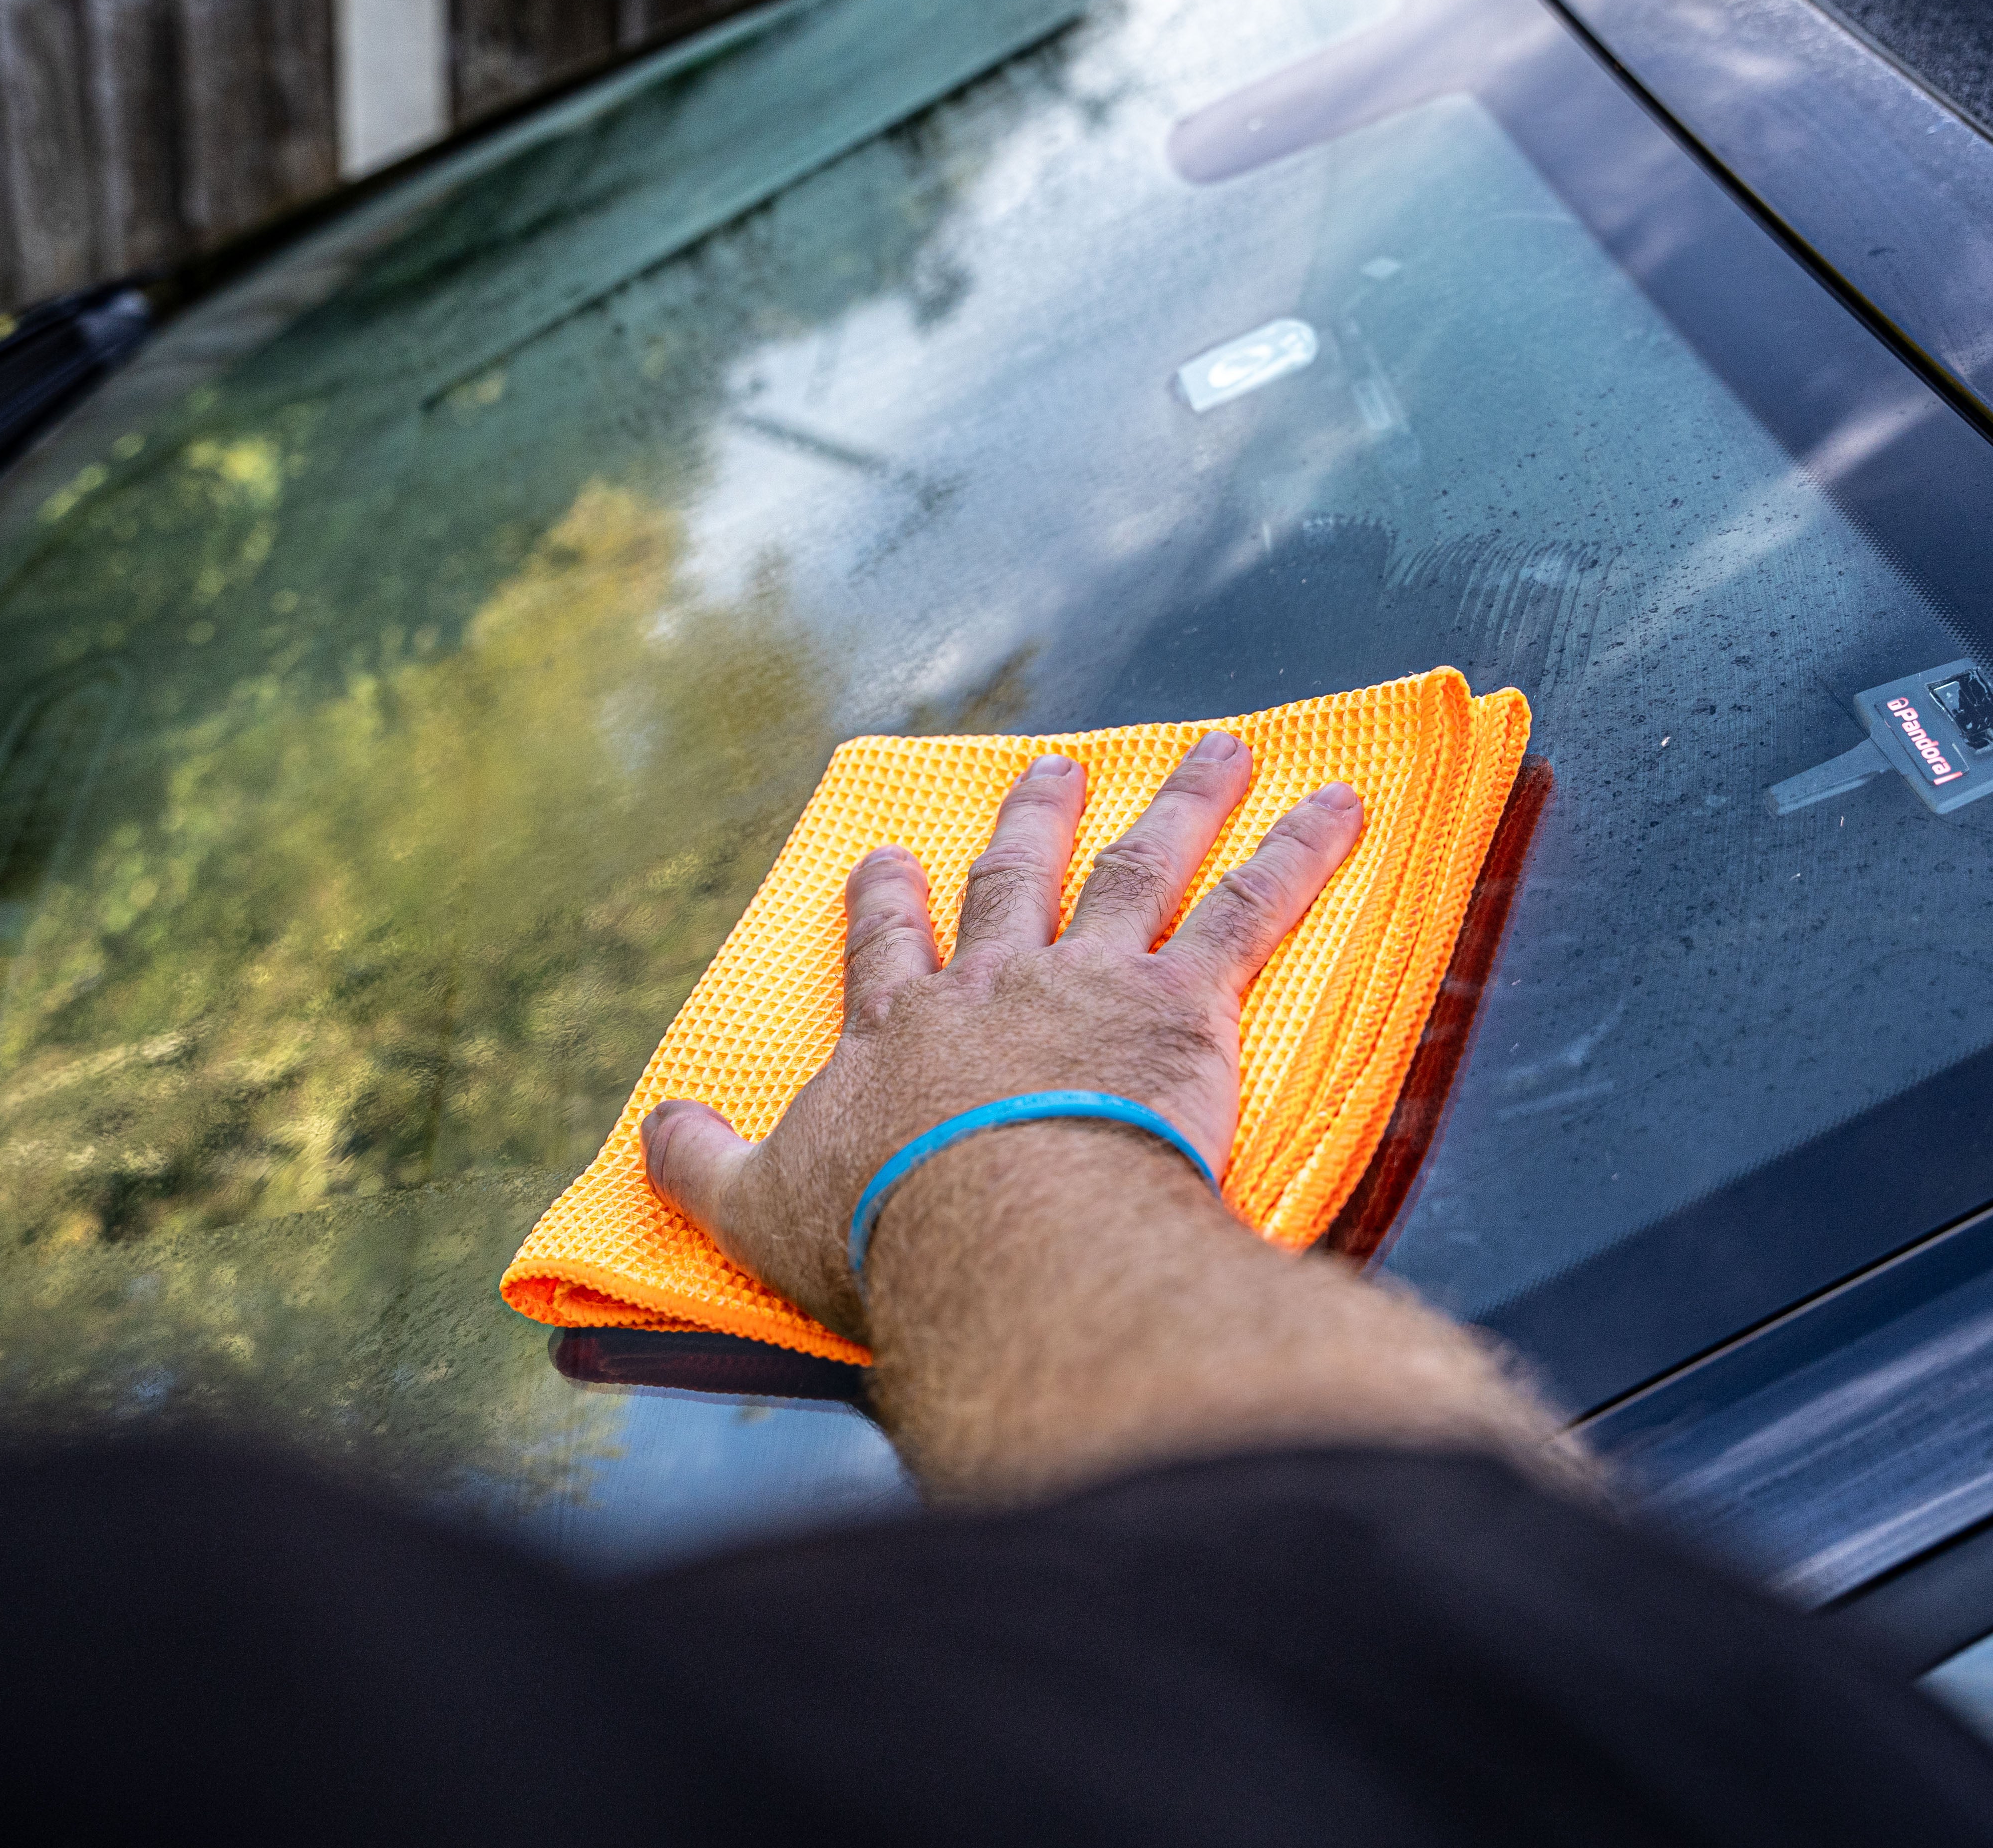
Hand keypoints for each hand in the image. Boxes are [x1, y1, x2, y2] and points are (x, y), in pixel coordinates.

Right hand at [640, 731, 1364, 1344]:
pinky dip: (1296, 852)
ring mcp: (1091, 981)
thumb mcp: (756, 1211)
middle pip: (1017, 880)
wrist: (1001, 1241)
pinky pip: (1249, 908)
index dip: (890, 901)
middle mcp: (996, 984)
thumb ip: (700, 1168)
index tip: (892, 859)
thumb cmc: (884, 1236)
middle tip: (1052, 772)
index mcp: (901, 1031)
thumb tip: (652, 1132)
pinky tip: (1339, 805)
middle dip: (1034, 823)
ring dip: (1181, 804)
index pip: (890, 946)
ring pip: (1140, 867)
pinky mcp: (1182, 1003)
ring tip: (1217, 751)